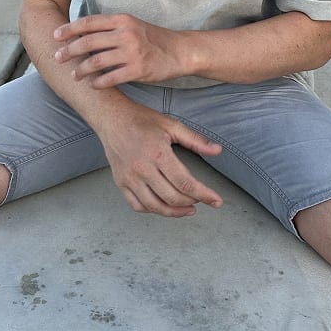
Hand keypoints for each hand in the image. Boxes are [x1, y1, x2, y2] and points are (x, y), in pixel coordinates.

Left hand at [53, 13, 187, 86]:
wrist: (179, 51)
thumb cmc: (152, 39)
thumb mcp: (132, 25)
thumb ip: (110, 28)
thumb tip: (82, 32)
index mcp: (122, 20)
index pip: (89, 23)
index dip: (69, 29)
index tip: (55, 36)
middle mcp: (125, 34)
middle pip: (88, 41)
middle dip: (69, 51)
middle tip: (58, 58)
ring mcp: (132, 52)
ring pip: (97, 61)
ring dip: (82, 69)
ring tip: (74, 75)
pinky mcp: (138, 69)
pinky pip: (111, 78)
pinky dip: (99, 83)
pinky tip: (92, 85)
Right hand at [94, 100, 222, 216]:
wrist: (112, 118)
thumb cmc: (141, 120)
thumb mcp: (172, 125)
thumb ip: (196, 140)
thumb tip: (217, 150)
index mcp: (158, 154)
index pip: (185, 183)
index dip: (204, 194)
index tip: (217, 201)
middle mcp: (143, 169)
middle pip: (172, 198)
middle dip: (192, 202)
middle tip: (202, 200)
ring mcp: (130, 178)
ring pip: (155, 206)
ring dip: (175, 212)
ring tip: (188, 209)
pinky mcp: (121, 183)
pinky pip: (138, 205)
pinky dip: (153, 210)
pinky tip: (164, 206)